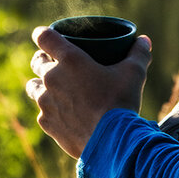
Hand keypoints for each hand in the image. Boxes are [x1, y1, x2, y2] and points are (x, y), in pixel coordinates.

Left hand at [26, 25, 150, 158]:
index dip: (43, 34)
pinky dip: (50, 112)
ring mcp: (46, 102)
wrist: (111, 143)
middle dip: (43, 60)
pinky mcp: (47, 123)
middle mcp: (52, 78)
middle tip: (55, 64)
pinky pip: (42, 113)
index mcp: (70, 59)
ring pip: (33, 87)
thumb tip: (144, 40)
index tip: (46, 36)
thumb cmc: (121, 103)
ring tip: (54, 90)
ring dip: (41, 85)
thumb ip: (138, 54)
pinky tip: (62, 115)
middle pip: (36, 62)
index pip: (45, 37)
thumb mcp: (134, 74)